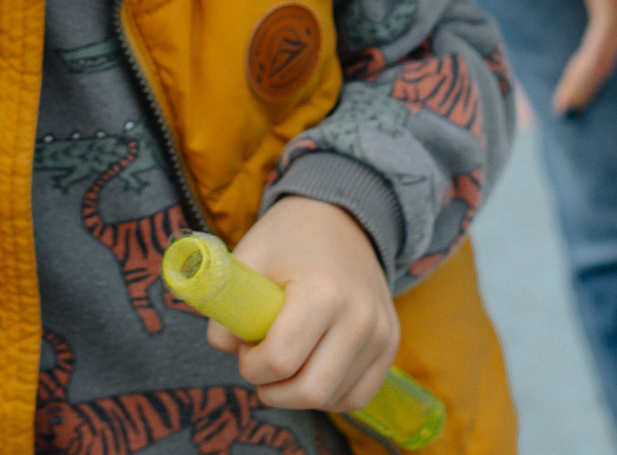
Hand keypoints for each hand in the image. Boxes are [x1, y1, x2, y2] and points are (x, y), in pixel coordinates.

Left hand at [205, 197, 399, 414]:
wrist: (341, 218)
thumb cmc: (288, 238)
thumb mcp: (247, 259)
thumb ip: (227, 308)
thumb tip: (226, 348)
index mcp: (322, 292)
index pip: (280, 361)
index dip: (251, 366)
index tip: (244, 348)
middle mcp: (359, 317)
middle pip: (310, 391)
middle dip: (273, 390)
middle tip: (260, 367)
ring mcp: (380, 333)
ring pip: (334, 399)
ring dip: (299, 395)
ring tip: (285, 364)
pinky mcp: (390, 344)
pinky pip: (358, 395)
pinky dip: (329, 396)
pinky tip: (310, 375)